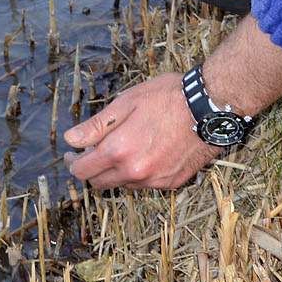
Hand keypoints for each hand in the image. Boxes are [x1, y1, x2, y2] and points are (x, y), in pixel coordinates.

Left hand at [62, 71, 219, 189]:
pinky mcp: (172, 183)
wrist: (210, 107)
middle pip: (100, 183)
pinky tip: (146, 153)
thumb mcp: (126, 102)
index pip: (82, 171)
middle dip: (92, 169)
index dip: (73, 162)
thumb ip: (96, 126)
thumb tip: (71, 139)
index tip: (74, 153)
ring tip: (123, 149)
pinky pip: (146, 184)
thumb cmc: (167, 97)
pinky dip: (139, 173)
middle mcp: (135, 172)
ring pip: (123, 185)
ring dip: (116, 172)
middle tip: (94, 152)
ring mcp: (155, 180)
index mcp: (119, 151)